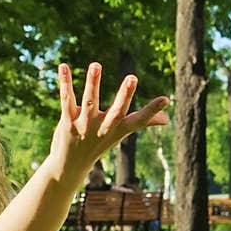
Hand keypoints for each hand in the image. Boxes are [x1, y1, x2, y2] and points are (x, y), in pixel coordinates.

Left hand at [50, 63, 169, 185]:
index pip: (138, 121)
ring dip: (94, 83)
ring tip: (96, 65)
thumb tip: (167, 119)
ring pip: (89, 101)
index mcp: (118, 129)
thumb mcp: (120, 133)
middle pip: (116, 112)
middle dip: (124, 95)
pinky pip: (67, 100)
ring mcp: (84, 126)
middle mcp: (102, 128)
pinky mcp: (67, 122)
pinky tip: (63, 66)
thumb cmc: (99, 144)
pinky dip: (66, 83)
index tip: (165, 99)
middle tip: (133, 78)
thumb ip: (142, 122)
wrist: (70, 166)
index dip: (152, 111)